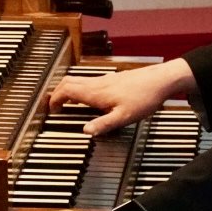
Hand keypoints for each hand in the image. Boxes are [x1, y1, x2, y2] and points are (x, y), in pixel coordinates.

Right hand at [48, 58, 197, 134]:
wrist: (161, 80)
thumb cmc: (144, 97)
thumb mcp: (124, 117)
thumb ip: (103, 124)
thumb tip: (85, 131)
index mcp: (96, 92)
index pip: (66, 90)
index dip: (54, 99)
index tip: (51, 110)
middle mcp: (98, 83)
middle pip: (69, 82)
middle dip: (57, 93)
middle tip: (54, 106)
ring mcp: (105, 79)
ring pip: (79, 80)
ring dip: (68, 90)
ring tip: (66, 103)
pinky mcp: (112, 79)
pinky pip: (89, 81)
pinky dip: (80, 88)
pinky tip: (87, 98)